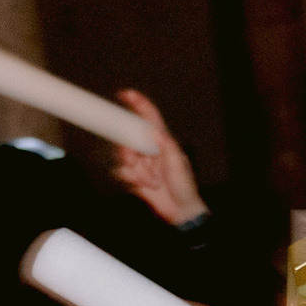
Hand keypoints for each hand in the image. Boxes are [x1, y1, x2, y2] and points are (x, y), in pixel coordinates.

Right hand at [110, 89, 205, 225]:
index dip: (138, 104)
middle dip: (127, 150)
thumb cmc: (184, 186)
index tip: (125, 94)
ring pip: (122, 156)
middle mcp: (149, 150)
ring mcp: (141, 163)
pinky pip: (121, 172)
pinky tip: (144, 186)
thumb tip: (153, 131)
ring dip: (133, 170)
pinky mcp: (134, 177)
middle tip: (134, 160)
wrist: (180, 211)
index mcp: (162, 142)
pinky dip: (130, 180)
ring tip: (148, 181)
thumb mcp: (178, 164)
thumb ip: (166, 146)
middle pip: (128, 138)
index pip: (149, 118)